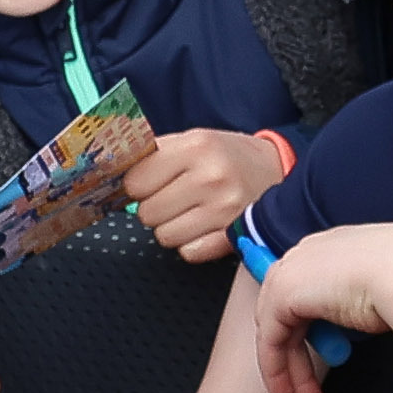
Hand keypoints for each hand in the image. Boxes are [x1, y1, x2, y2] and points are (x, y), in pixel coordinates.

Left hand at [123, 125, 281, 261]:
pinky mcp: (233, 236)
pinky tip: (203, 227)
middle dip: (155, 207)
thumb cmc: (228, 156)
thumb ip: (156, 152)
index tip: (149, 183)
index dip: (138, 185)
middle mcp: (210, 177)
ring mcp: (224, 210)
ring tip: (190, 212)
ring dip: (171, 228)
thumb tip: (115, 169)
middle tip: (174, 198)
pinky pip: (188, 252)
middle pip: (147, 212)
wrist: (277, 170)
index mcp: (197, 146)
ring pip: (164, 236)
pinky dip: (191, 244)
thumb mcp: (195, 139)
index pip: (136, 181)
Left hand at [254, 222, 392, 392]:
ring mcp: (294, 269)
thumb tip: (388, 321)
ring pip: (281, 330)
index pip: (318, 288)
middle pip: (295, 313)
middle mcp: (313, 252)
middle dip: (301, 359)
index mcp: (342, 244)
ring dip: (292, 373)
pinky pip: (271, 339)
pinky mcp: (282, 292)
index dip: (319, 329)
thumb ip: (383, 299)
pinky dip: (277, 370)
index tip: (330, 359)